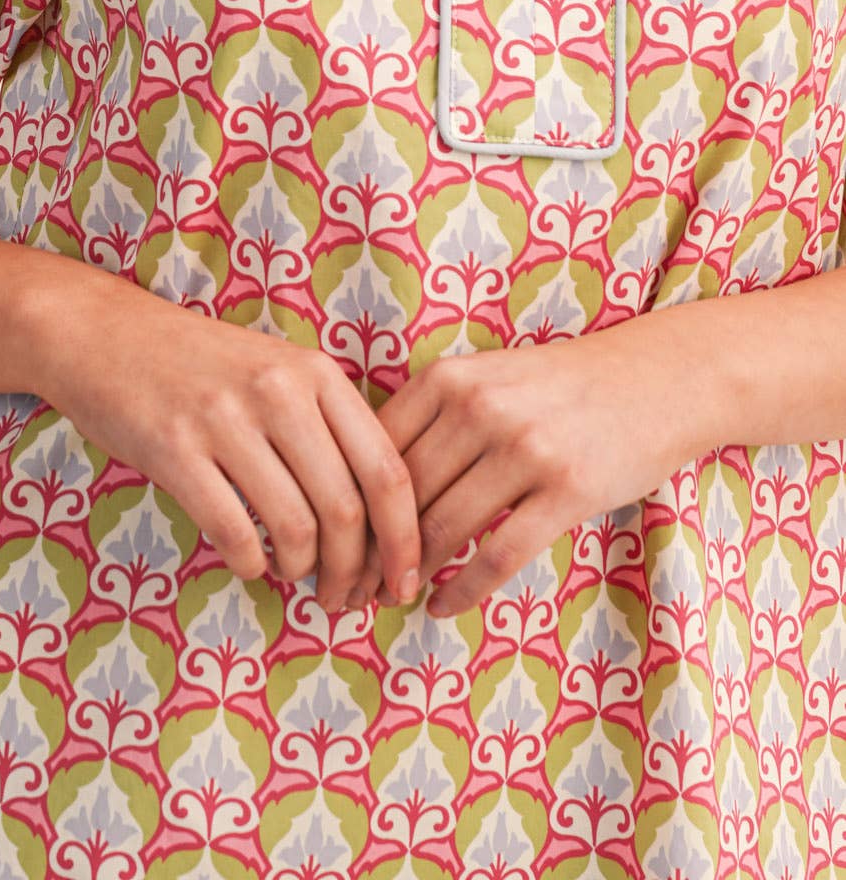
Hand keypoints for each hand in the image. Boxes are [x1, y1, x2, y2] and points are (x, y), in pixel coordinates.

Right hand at [31, 268, 424, 613]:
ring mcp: (224, 419)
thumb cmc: (200, 364)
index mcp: (315, 372)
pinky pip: (234, 532)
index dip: (405, 539)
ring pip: (296, 528)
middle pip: (348, 510)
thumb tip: (382, 521)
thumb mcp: (277, 371)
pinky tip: (248, 562)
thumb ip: (327, 427)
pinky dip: (250, 564)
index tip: (403, 582)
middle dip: (356, 573)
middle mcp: (278, 391)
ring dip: (304, 573)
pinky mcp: (174, 449)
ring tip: (296, 578)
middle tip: (347, 599)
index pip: (387, 469)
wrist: (103, 332)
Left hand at [365, 321, 701, 617]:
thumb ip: (431, 417)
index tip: (332, 539)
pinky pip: (498, 554)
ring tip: (394, 598)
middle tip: (352, 585)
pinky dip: (462, 588)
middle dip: (373, 547)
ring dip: (412, 573)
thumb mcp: (486, 379)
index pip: (376, 450)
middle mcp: (481, 408)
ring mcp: (525, 448)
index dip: (349, 502)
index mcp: (450, 378)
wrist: (652, 378)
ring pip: (444, 527)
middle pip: (402, 494)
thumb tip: (361, 478)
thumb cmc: (556, 386)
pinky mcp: (566, 490)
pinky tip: (443, 607)